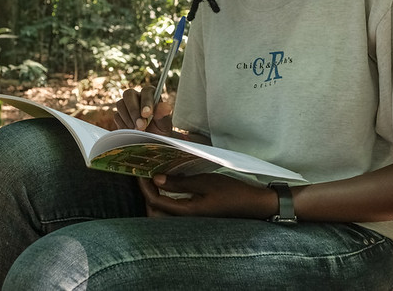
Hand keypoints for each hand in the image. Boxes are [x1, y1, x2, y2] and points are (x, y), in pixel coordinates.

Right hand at [114, 86, 172, 135]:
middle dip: (134, 110)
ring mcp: (126, 105)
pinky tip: (131, 132)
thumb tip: (166, 107)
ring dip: (128, 118)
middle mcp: (137, 97)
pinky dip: (124, 125)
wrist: (151, 141)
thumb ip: (163, 115)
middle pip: (129, 94)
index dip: (146, 102)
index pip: (146, 92)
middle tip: (141, 126)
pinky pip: (117, 116)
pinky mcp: (119, 115)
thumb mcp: (165, 124)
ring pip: (120, 104)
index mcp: (150, 94)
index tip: (147, 114)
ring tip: (138, 131)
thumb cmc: (160, 129)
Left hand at [137, 174, 276, 219]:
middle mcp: (185, 221)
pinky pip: (173, 214)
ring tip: (156, 181)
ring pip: (163, 216)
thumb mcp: (205, 182)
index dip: (144, 186)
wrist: (253, 205)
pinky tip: (170, 188)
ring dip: (156, 200)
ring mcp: (190, 222)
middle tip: (145, 176)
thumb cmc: (231, 191)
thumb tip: (157, 179)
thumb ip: (180, 182)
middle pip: (155, 213)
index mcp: (186, 212)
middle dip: (147, 196)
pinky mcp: (195, 219)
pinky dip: (166, 202)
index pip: (155, 201)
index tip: (139, 171)